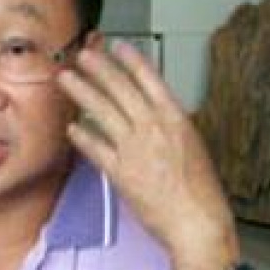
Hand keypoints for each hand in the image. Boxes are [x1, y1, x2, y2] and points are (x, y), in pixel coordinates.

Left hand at [57, 41, 238, 269]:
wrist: (197, 222)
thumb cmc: (202, 192)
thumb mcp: (194, 147)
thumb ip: (173, 128)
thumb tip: (156, 116)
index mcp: (176, 120)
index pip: (150, 80)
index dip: (131, 61)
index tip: (117, 46)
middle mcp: (153, 129)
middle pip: (120, 90)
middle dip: (99, 69)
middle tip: (83, 55)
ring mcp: (134, 149)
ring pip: (102, 112)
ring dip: (82, 92)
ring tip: (67, 79)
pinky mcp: (120, 173)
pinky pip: (95, 148)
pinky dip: (82, 136)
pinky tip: (71, 127)